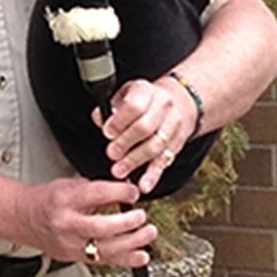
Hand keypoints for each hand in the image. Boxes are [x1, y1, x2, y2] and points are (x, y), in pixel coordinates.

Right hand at [15, 177, 156, 267]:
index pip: (96, 195)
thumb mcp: (70, 185)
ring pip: (105, 248)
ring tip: (148, 233)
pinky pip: (103, 261)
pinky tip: (141, 256)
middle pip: (101, 227)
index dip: (119, 193)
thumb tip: (125, 191)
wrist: (24, 218)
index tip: (134, 192)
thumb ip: (98, 189)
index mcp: (65, 199)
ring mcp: (70, 244)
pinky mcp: (74, 258)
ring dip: (132, 242)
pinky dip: (126, 260)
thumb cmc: (47, 199)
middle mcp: (67, 223)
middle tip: (142, 216)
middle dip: (127, 222)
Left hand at [92, 77, 196, 193]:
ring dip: (135, 161)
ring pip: (155, 146)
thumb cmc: (143, 100)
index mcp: (146, 91)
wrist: (176, 102)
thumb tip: (99, 118)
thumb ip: (110, 108)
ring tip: (120, 171)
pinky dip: (153, 176)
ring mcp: (173, 125)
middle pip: (145, 127)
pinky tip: (144, 185)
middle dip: (125, 143)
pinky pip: (164, 161)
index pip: (134, 106)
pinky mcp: (177, 144)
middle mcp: (163, 106)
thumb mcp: (125, 95)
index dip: (119, 122)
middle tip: (111, 154)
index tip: (108, 133)